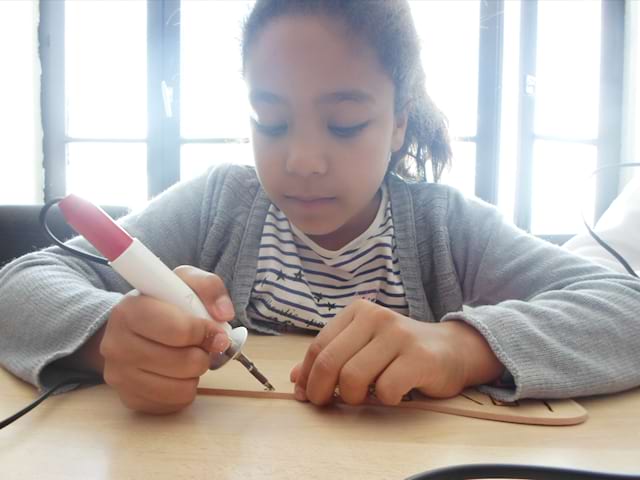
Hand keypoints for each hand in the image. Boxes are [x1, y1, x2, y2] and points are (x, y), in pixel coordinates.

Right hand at [100, 266, 234, 413]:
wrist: (131, 330)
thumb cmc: (162, 304)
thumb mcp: (184, 283)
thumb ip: (209, 287)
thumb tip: (224, 314)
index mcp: (128, 311)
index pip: (180, 331)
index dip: (205, 331)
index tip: (212, 328)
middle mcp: (116, 346)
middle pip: (185, 362)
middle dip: (203, 352)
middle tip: (199, 343)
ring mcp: (119, 377)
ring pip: (184, 387)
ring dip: (196, 372)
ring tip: (187, 355)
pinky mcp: (130, 399)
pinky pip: (176, 403)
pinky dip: (185, 388)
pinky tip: (177, 372)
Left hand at [290, 299, 502, 405]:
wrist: (451, 350)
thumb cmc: (399, 352)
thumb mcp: (362, 346)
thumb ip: (331, 357)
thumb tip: (296, 379)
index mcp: (358, 311)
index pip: (318, 346)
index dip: (307, 375)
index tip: (306, 394)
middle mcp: (376, 317)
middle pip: (330, 362)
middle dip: (322, 391)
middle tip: (328, 403)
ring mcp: (398, 335)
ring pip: (353, 377)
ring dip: (353, 397)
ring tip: (365, 396)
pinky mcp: (419, 357)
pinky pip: (385, 389)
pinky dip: (384, 400)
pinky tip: (392, 394)